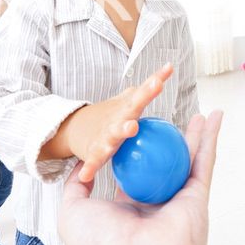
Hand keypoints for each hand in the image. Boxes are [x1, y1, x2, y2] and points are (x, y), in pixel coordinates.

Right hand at [57, 64, 173, 182]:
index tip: (168, 69)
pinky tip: (86, 175)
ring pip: (116, 133)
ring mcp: (105, 134)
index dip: (156, 81)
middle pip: (133, 107)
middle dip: (144, 96)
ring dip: (123, 130)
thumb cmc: (110, 116)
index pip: (144, 93)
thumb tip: (166, 72)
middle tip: (155, 85)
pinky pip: (93, 161)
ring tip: (131, 127)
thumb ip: (144, 92)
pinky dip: (90, 167)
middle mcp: (118, 118)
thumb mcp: (126, 102)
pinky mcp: (93, 151)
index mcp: (128, 108)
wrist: (76, 127)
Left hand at [59, 110, 223, 244]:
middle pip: (166, 162)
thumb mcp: (73, 211)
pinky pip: (205, 162)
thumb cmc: (98, 242)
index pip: (138, 171)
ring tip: (199, 114)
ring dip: (196, 136)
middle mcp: (158, 203)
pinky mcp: (197, 197)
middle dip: (171, 141)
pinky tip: (213, 119)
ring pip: (190, 160)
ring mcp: (179, 200)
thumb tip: (82, 166)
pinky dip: (211, 139)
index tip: (137, 127)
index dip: (137, 148)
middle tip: (170, 120)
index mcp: (132, 208)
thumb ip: (75, 186)